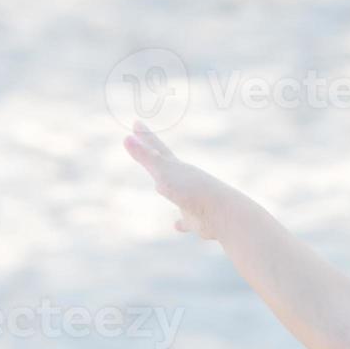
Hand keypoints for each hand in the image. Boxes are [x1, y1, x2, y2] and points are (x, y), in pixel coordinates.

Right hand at [122, 121, 243, 240]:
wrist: (223, 214)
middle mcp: (185, 180)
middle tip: (150, 145)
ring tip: (160, 187)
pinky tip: (177, 226)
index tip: (136, 122)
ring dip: (169, 188)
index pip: (155, 148)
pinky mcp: (196, 220)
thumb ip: (145, 157)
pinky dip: (181, 222)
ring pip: (177, 191)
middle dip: (156, 155)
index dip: (144, 136)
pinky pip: (186, 220)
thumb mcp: (164, 173)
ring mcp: (191, 199)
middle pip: (166, 164)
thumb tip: (126, 138)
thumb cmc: (192, 190)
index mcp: (176, 167)